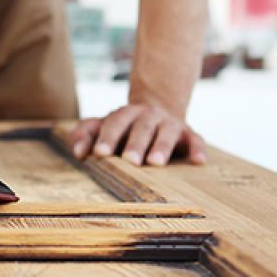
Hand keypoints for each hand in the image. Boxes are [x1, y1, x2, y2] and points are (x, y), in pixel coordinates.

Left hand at [69, 104, 206, 165]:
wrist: (156, 113)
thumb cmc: (123, 128)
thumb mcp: (102, 127)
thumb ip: (85, 135)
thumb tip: (78, 152)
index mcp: (126, 114)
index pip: (115, 123)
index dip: (108, 137)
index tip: (100, 152)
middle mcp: (149, 116)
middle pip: (142, 128)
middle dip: (136, 144)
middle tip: (130, 161)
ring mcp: (169, 124)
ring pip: (167, 133)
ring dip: (162, 147)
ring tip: (156, 163)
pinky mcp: (189, 134)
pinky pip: (196, 140)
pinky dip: (197, 149)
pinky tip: (198, 161)